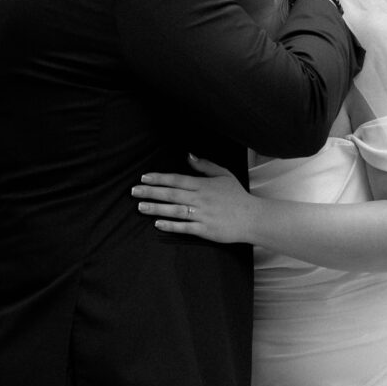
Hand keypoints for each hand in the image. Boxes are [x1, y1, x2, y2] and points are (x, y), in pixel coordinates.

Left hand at [131, 154, 257, 243]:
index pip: (177, 179)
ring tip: (140, 207)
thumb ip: (205, 166)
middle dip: (151, 192)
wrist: (252, 217)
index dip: (159, 178)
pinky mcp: (205, 230)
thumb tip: (188, 155)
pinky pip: (185, 227)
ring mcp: (202, 214)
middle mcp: (200, 199)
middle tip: (134, 191)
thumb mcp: (224, 175)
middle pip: (171, 194)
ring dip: (156, 209)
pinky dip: (171, 225)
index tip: (144, 178)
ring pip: (175, 210)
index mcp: (203, 185)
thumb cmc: (237, 196)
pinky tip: (158, 224)